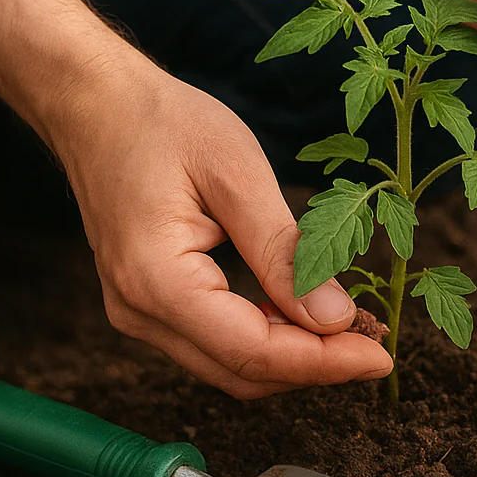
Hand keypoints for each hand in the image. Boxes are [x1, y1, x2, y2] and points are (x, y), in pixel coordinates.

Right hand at [52, 55, 392, 398]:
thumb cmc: (164, 124)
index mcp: (156, 281)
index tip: (380, 356)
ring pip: (228, 365)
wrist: (96, 105)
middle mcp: (139, 311)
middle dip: (315, 366)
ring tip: (352, 329)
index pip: (252, 351)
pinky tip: (304, 313)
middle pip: (241, 371)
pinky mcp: (148, 303)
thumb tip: (335, 319)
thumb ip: (283, 250)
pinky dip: (265, 337)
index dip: (322, 362)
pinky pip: (214, 341)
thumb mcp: (237, 174)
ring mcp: (137, 312)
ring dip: (292, 356)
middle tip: (377, 343)